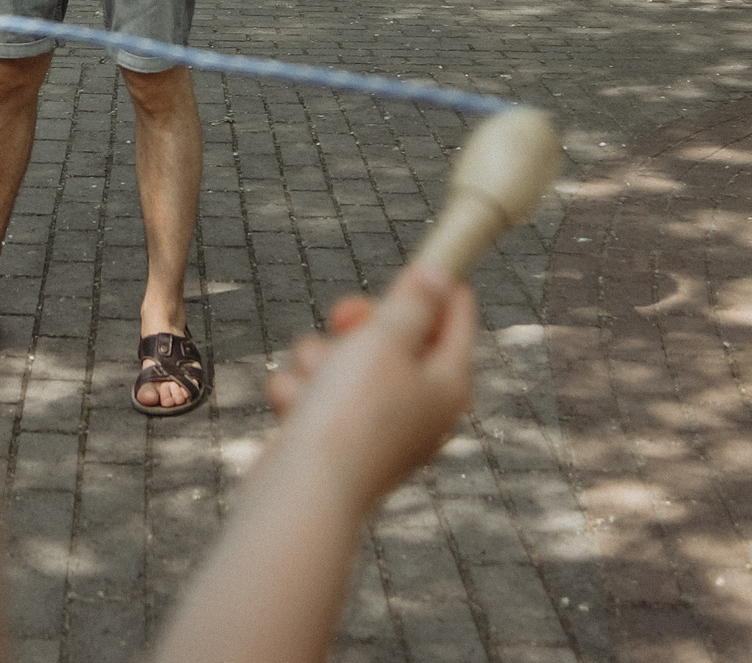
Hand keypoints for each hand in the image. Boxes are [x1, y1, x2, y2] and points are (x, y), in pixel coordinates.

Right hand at [262, 263, 475, 510]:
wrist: (306, 491)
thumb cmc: (353, 412)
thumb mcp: (387, 341)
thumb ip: (413, 303)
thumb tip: (440, 275)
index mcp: (449, 383)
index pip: (457, 316)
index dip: (434, 283)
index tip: (413, 261)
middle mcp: (420, 405)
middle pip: (395, 335)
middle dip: (359, 324)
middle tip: (343, 319)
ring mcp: (377, 424)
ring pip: (343, 359)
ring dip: (318, 361)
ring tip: (313, 384)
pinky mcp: (337, 437)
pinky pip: (316, 391)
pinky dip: (302, 395)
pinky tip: (294, 410)